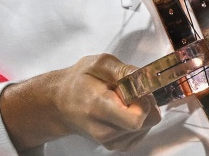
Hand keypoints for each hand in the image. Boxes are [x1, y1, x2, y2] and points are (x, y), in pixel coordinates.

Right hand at [1, 53, 159, 150]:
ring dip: (141, 110)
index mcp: (99, 108)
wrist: (60, 104)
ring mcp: (111, 142)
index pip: (136, 118)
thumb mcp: (98, 64)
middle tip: (129, 91)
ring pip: (148, 126)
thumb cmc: (79, 81)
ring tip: (121, 100)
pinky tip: (123, 109)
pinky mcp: (117, 146)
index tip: (134, 88)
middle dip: (146, 102)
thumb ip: (123, 70)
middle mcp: (105, 131)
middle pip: (148, 121)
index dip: (143, 100)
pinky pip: (142, 131)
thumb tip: (146, 78)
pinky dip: (137, 118)